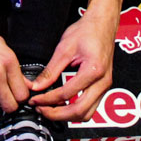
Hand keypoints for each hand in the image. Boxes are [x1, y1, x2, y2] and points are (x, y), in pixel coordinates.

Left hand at [26, 4, 118, 121]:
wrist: (103, 23)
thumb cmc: (86, 31)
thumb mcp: (64, 48)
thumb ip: (51, 70)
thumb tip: (37, 86)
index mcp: (93, 70)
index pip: (67, 93)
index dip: (48, 99)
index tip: (35, 99)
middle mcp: (102, 82)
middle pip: (80, 111)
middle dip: (57, 114)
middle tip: (40, 109)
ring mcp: (105, 86)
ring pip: (87, 113)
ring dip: (67, 116)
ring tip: (49, 109)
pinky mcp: (103, 86)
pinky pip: (91, 106)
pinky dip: (75, 110)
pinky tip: (62, 104)